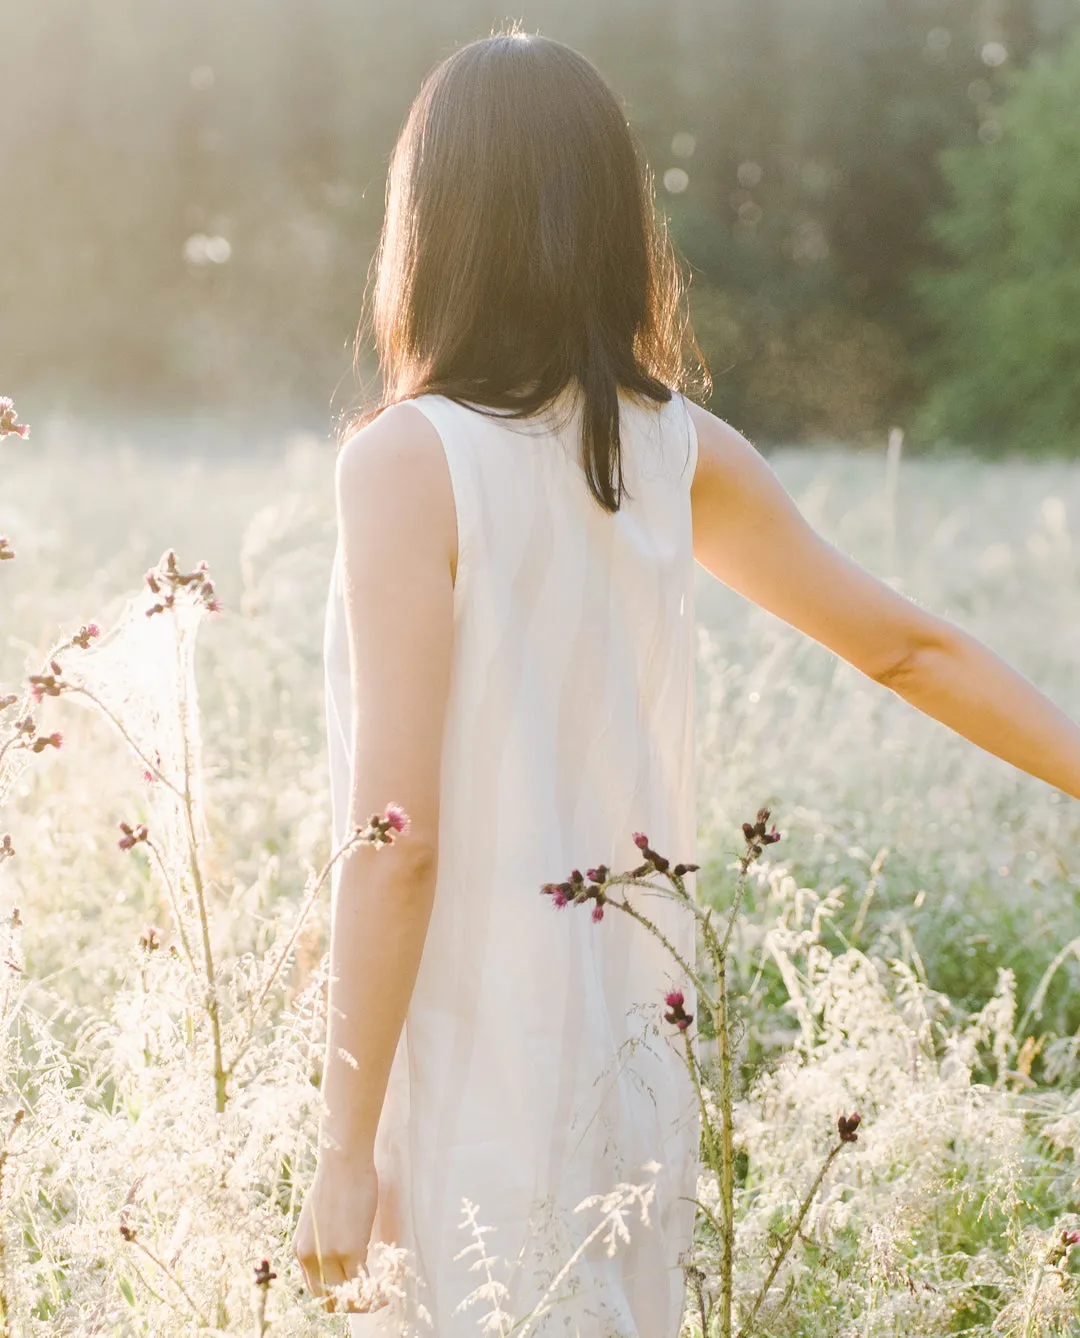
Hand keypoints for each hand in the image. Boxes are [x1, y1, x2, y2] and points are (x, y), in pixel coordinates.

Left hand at [292, 1152, 378, 1311]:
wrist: (344, 1160)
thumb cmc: (337, 1179)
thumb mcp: (321, 1217)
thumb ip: (324, 1239)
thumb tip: (342, 1253)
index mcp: (300, 1249)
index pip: (315, 1289)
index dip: (337, 1295)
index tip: (355, 1290)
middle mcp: (310, 1256)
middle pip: (327, 1300)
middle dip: (349, 1305)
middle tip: (369, 1297)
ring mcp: (329, 1254)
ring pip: (345, 1297)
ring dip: (364, 1302)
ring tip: (381, 1295)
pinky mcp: (350, 1249)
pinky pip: (363, 1284)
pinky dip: (375, 1293)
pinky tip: (386, 1289)